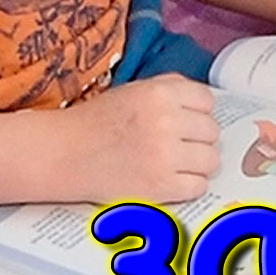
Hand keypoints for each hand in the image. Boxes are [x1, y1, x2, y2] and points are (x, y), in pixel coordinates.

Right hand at [64, 75, 219, 203]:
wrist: (63, 154)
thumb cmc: (96, 122)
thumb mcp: (133, 90)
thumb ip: (170, 88)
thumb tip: (203, 102)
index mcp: (159, 94)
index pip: (208, 101)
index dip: (198, 112)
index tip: (187, 120)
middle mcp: (166, 122)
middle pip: (212, 131)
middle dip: (198, 138)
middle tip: (179, 144)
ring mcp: (164, 156)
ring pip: (211, 160)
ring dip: (198, 163)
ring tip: (177, 163)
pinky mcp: (160, 187)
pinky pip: (198, 187)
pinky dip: (189, 186)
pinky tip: (171, 179)